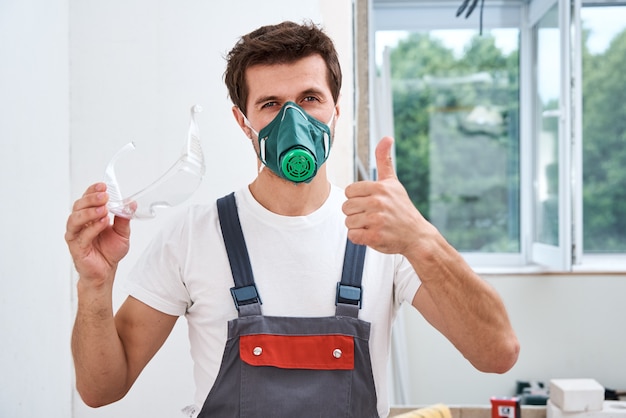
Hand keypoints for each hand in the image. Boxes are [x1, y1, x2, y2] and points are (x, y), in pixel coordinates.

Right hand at [65, 182, 130, 285]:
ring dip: (90, 212)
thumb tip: (132, 203)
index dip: (92, 191)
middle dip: (91, 199)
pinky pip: (82, 235)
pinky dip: (93, 227)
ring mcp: (75, 235)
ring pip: (75, 219)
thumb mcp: (122, 232)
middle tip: (104, 196)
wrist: (106, 272)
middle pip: (78, 206)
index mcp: (89, 216)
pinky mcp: (76, 247)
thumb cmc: (110, 251)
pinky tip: (103, 222)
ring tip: (104, 209)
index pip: (86, 199)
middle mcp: (79, 224)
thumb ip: (124, 218)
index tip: (103, 186)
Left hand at [343, 137, 430, 254]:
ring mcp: (376, 220)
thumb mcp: (393, 183)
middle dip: (356, 213)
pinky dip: (359, 238)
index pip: (349, 191)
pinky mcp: (375, 236)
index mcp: (380, 188)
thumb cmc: (402, 208)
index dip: (357, 199)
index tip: (369, 203)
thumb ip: (384, 161)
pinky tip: (372, 234)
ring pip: (348, 221)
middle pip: (346, 207)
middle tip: (372, 216)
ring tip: (373, 225)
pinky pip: (353, 236)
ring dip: (358, 226)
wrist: (416, 235)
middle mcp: (378, 202)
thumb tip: (387, 138)